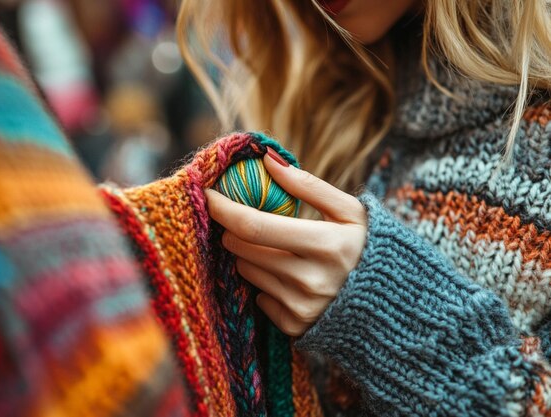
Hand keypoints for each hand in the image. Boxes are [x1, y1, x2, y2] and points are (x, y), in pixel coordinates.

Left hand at [205, 148, 367, 336]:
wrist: (391, 303)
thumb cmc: (367, 247)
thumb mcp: (349, 211)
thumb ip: (309, 186)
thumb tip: (268, 160)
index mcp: (326, 245)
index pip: (255, 226)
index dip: (225, 209)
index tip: (209, 195)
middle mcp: (311, 280)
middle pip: (243, 249)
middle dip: (235, 231)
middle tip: (247, 222)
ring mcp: (302, 307)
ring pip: (246, 271)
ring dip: (249, 255)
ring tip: (278, 250)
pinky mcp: (295, 326)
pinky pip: (259, 297)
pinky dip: (266, 283)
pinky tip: (290, 278)